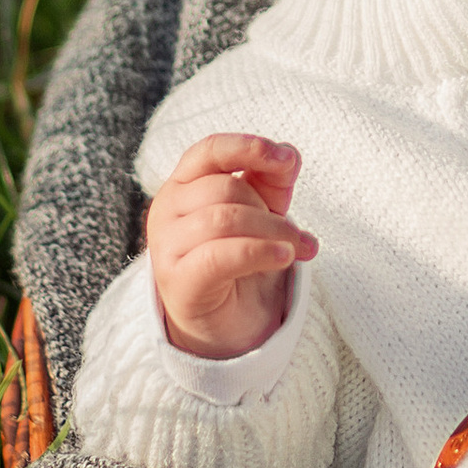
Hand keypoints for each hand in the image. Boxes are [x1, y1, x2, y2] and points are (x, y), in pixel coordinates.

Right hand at [147, 133, 317, 360]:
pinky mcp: (177, 282)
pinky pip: (219, 257)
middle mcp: (167, 210)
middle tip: (300, 236)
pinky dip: (258, 252)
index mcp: (184, 184)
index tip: (287, 160)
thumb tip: (288, 156)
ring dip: (273, 233)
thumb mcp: (261, 210)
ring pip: (224, 220)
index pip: (210, 150)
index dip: (248, 148)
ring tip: (298, 250)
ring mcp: (167, 247)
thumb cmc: (238, 255)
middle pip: (225, 190)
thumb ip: (271, 179)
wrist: (223, 319)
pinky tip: (285, 257)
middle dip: (273, 211)